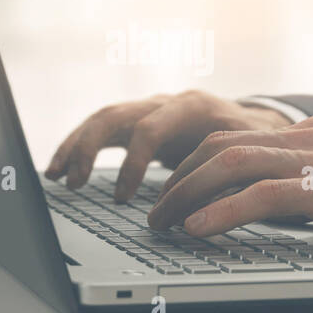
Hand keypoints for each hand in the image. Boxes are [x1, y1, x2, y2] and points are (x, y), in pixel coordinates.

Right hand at [45, 91, 291, 200]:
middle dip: (88, 148)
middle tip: (72, 182)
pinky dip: (80, 148)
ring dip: (75, 146)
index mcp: (190, 107)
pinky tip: (62, 171)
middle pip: (115, 115)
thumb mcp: (247, 154)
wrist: (257, 121)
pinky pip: (103, 130)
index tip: (124, 199)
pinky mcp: (140, 122)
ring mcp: (150, 110)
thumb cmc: (254, 141)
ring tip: (55, 176)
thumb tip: (206, 208)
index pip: (149, 128)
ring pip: (102, 120)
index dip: (133, 163)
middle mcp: (164, 103)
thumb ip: (227, 175)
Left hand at [147, 115, 312, 253]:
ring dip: (187, 194)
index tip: (172, 190)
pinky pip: (262, 195)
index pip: (235, 137)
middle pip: (220, 145)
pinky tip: (199, 229)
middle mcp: (310, 138)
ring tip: (163, 222)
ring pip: (231, 164)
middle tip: (155, 211)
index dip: (194, 162)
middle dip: (178, 178)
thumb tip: (279, 205)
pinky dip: (222, 211)